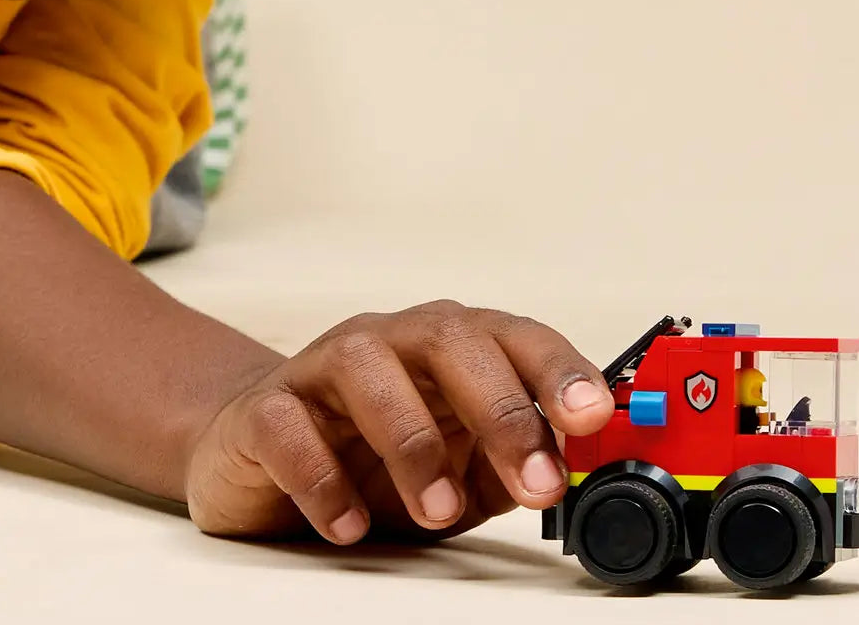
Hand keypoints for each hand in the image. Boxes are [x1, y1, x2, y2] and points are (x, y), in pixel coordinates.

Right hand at [184, 300, 612, 542]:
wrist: (266, 442)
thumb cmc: (376, 448)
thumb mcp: (462, 460)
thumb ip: (515, 459)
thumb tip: (574, 471)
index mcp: (449, 345)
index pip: (513, 336)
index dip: (557, 368)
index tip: (593, 417)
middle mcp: (392, 340)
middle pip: (450, 339)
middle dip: (500, 408)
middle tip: (535, 482)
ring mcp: (325, 367)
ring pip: (367, 367)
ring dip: (413, 442)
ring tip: (440, 512)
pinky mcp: (267, 407)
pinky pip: (288, 425)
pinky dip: (322, 476)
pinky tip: (349, 522)